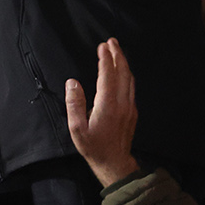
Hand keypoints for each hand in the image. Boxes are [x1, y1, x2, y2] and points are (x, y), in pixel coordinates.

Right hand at [65, 38, 139, 188]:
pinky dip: (126, 74)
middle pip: (123, 73)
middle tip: (112, 41)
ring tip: (117, 51)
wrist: (115, 163)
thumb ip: (74, 104)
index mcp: (108, 105)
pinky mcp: (132, 112)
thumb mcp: (76, 128)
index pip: (108, 76)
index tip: (102, 46)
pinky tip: (122, 72)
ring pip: (129, 80)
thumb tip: (73, 82)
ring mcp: (130, 107)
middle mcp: (122, 103)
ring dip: (124, 63)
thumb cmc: (93, 147)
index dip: (105, 59)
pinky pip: (131, 87)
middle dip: (118, 55)